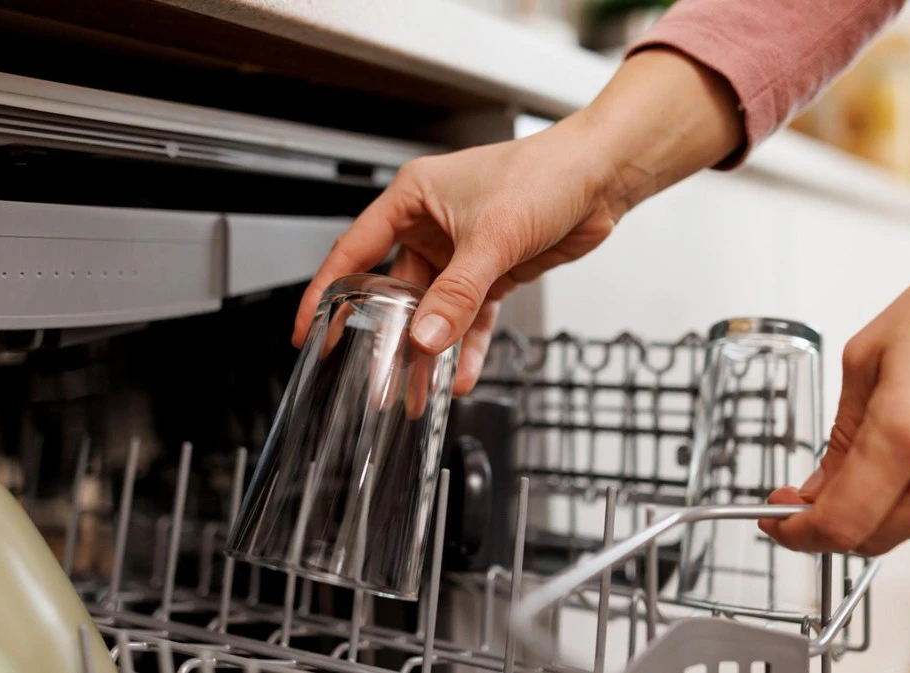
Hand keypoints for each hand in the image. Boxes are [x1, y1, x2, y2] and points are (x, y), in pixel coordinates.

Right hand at [293, 49, 745, 394]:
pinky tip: (461, 374)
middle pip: (397, 292)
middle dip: (389, 339)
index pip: (355, 251)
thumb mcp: (492, 238)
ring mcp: (462, 252)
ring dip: (430, 352)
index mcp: (413, 199)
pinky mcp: (493, 272)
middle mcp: (432, 225)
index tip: (308, 331)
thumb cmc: (545, 174)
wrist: (602, 176)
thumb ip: (457, 293)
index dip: (327, 292)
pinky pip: (471, 316)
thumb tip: (425, 338)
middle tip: (375, 380)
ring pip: (436, 312)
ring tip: (417, 393)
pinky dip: (467, 345)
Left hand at [761, 212, 909, 555]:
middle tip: (801, 500)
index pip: (843, 522)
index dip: (800, 533)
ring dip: (872, 516)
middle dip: (829, 529)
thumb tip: (820, 484)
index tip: (778, 521)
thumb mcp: (867, 356)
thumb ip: (841, 433)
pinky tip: (898, 466)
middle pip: (876, 539)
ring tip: (847, 477)